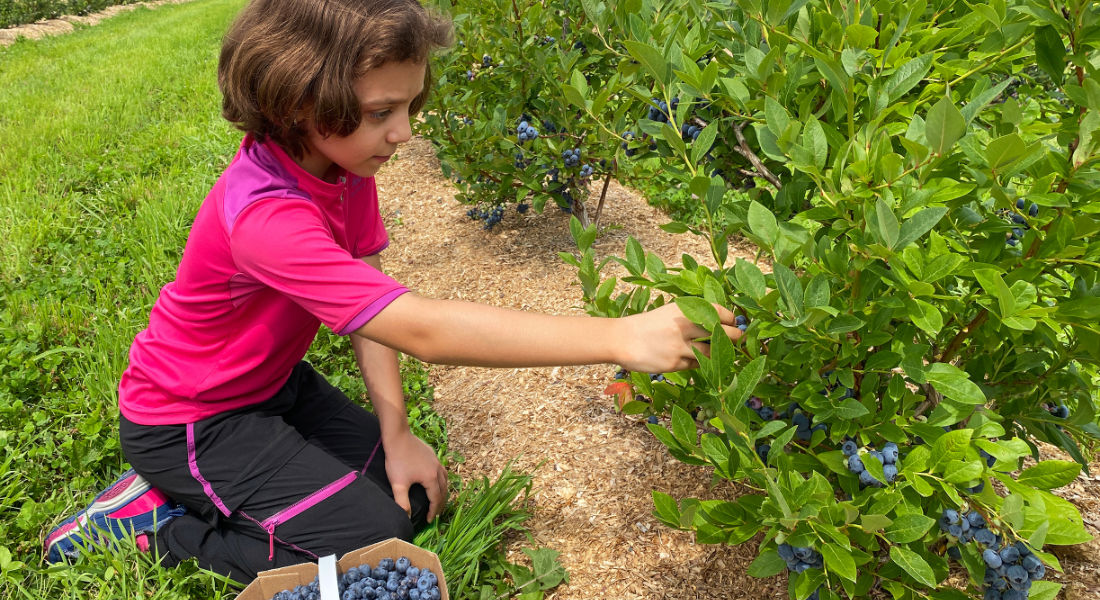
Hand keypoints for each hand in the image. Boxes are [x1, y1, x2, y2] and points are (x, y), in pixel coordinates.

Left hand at [382, 429, 447, 521]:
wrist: (398, 436)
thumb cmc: (397, 460)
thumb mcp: (398, 483)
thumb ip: (402, 502)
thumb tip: (406, 517)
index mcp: (431, 478)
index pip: (435, 499)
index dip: (433, 512)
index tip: (430, 521)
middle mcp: (437, 470)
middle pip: (443, 490)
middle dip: (440, 504)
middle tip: (436, 514)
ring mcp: (436, 461)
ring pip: (444, 480)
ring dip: (443, 492)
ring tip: (438, 499)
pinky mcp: (432, 454)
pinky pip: (441, 471)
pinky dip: (441, 480)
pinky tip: (434, 480)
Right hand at [616, 302, 740, 372]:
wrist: (623, 339)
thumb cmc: (649, 325)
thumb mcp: (671, 312)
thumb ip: (693, 316)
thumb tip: (720, 323)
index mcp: (686, 310)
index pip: (720, 313)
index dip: (731, 320)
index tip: (734, 324)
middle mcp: (686, 326)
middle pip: (723, 334)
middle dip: (735, 338)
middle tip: (738, 340)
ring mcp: (681, 346)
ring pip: (712, 353)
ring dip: (718, 354)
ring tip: (719, 353)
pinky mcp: (676, 363)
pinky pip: (697, 365)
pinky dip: (699, 363)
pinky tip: (696, 360)